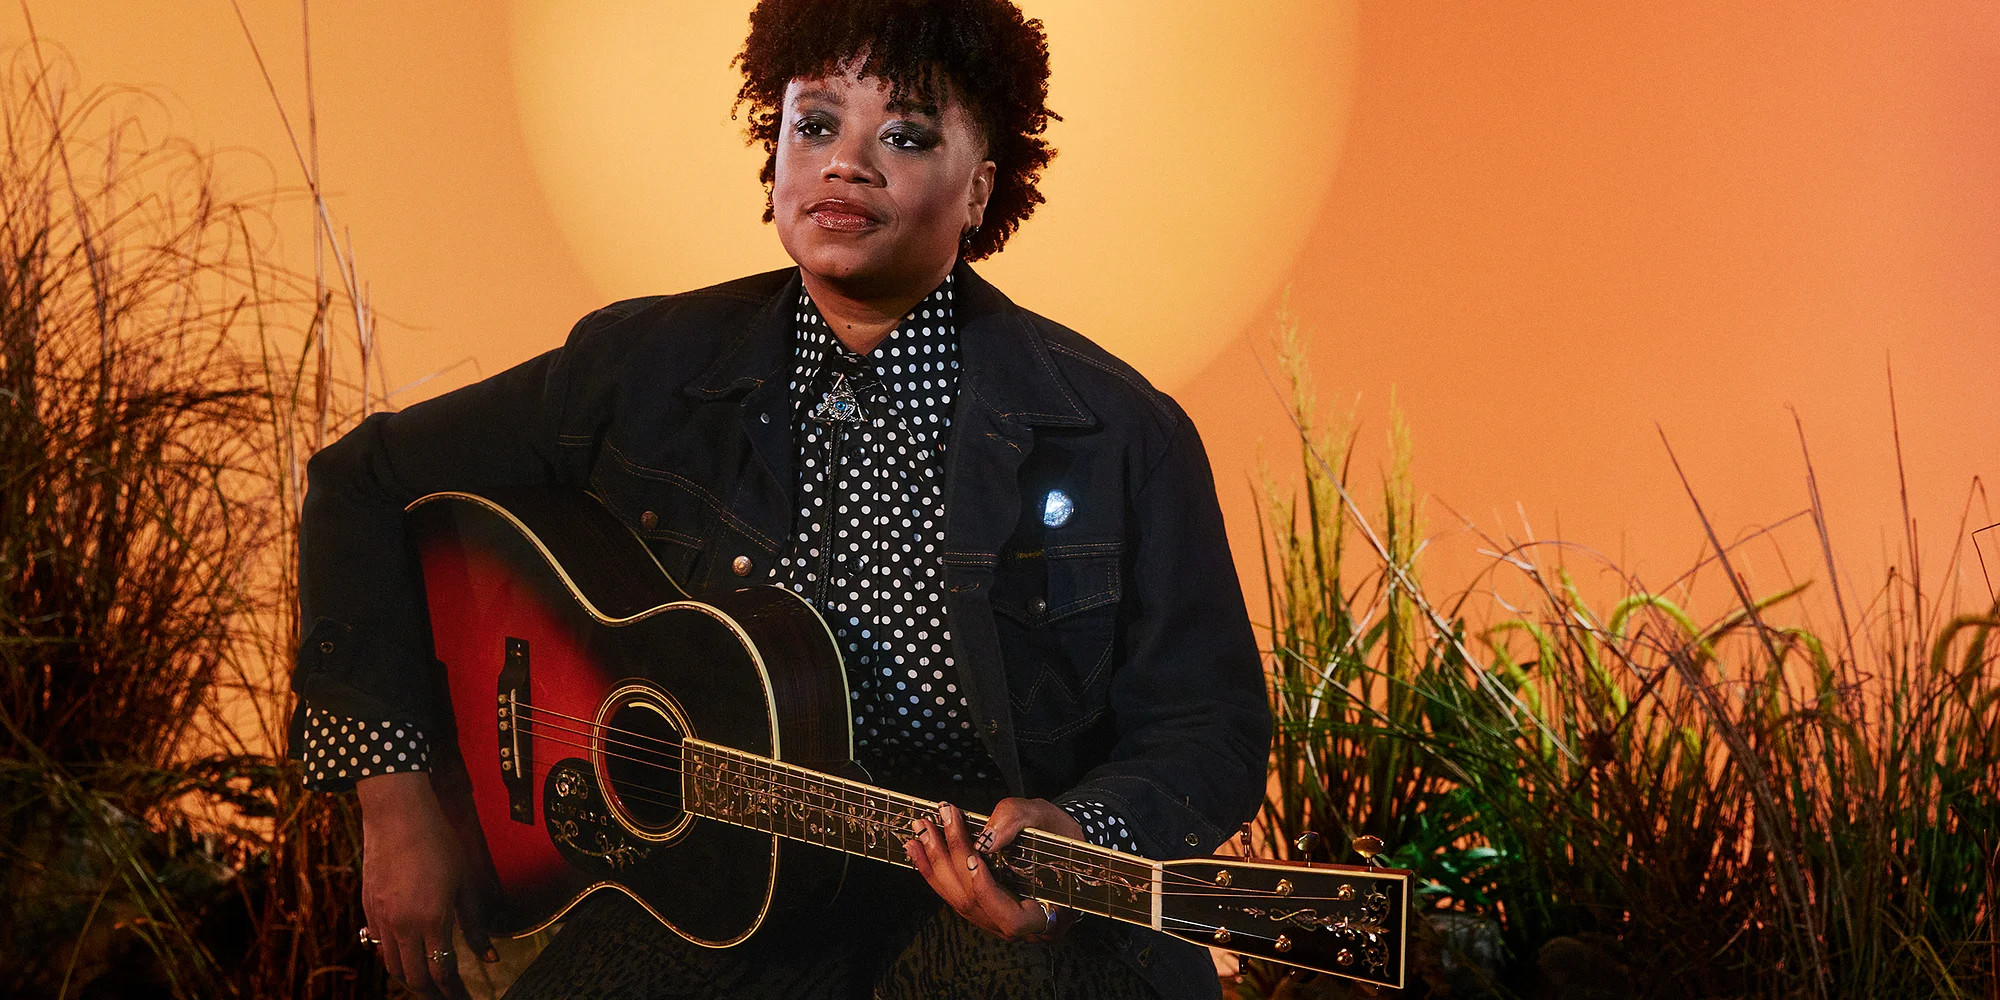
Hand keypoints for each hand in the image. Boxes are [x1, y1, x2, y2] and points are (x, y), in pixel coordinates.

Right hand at [356, 772, 494, 998]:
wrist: (397, 816)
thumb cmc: (439, 844)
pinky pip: (379, 947)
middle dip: (433, 993)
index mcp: (432, 920)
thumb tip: (490, 958)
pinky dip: (394, 958)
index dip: (454, 991)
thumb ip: (475, 925)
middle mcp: (403, 926)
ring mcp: (381, 919)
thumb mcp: (466, 884)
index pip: (442, 972)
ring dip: (412, 979)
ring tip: (430, 980)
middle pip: (415, 978)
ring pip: (393, 967)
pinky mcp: (368, 910)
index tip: (465, 998)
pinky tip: (408, 955)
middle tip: (449, 995)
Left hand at [904, 797, 1081, 941]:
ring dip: (934, 867)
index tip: (972, 859)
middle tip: (930, 828)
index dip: (988, 891)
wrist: (1065, 846)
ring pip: (960, 902)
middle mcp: (1021, 929)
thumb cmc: (1062, 837)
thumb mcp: (1048, 819)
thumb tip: (985, 838)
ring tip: (917, 836)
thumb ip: (1018, 822)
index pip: (1012, 919)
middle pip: (975, 905)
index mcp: (1048, 917)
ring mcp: (999, 922)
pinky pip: (956, 895)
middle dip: (949, 864)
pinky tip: (919, 849)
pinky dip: (936, 872)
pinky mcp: (984, 909)